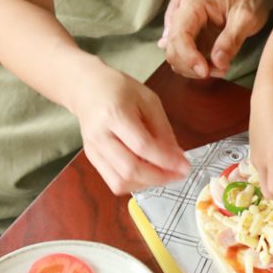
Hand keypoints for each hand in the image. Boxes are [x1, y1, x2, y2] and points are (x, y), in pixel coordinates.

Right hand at [69, 64, 187, 194]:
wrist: (87, 88)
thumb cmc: (118, 89)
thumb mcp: (148, 100)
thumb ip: (162, 129)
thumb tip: (177, 157)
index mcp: (114, 114)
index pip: (142, 146)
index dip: (166, 160)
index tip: (184, 166)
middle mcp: (100, 136)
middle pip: (130, 169)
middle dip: (159, 177)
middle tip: (178, 174)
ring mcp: (93, 150)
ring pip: (120, 182)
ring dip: (147, 184)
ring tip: (164, 174)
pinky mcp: (92, 159)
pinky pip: (114, 182)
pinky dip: (134, 183)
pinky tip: (147, 173)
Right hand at [159, 0, 269, 79]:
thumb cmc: (248, 1)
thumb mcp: (246, 18)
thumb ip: (231, 39)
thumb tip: (218, 62)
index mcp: (193, 6)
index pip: (179, 35)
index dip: (188, 57)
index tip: (206, 72)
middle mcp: (184, 16)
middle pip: (173, 49)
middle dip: (191, 66)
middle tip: (220, 71)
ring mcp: (186, 28)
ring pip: (176, 57)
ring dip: (194, 70)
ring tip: (222, 68)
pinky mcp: (192, 39)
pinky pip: (184, 59)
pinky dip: (196, 68)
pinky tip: (217, 66)